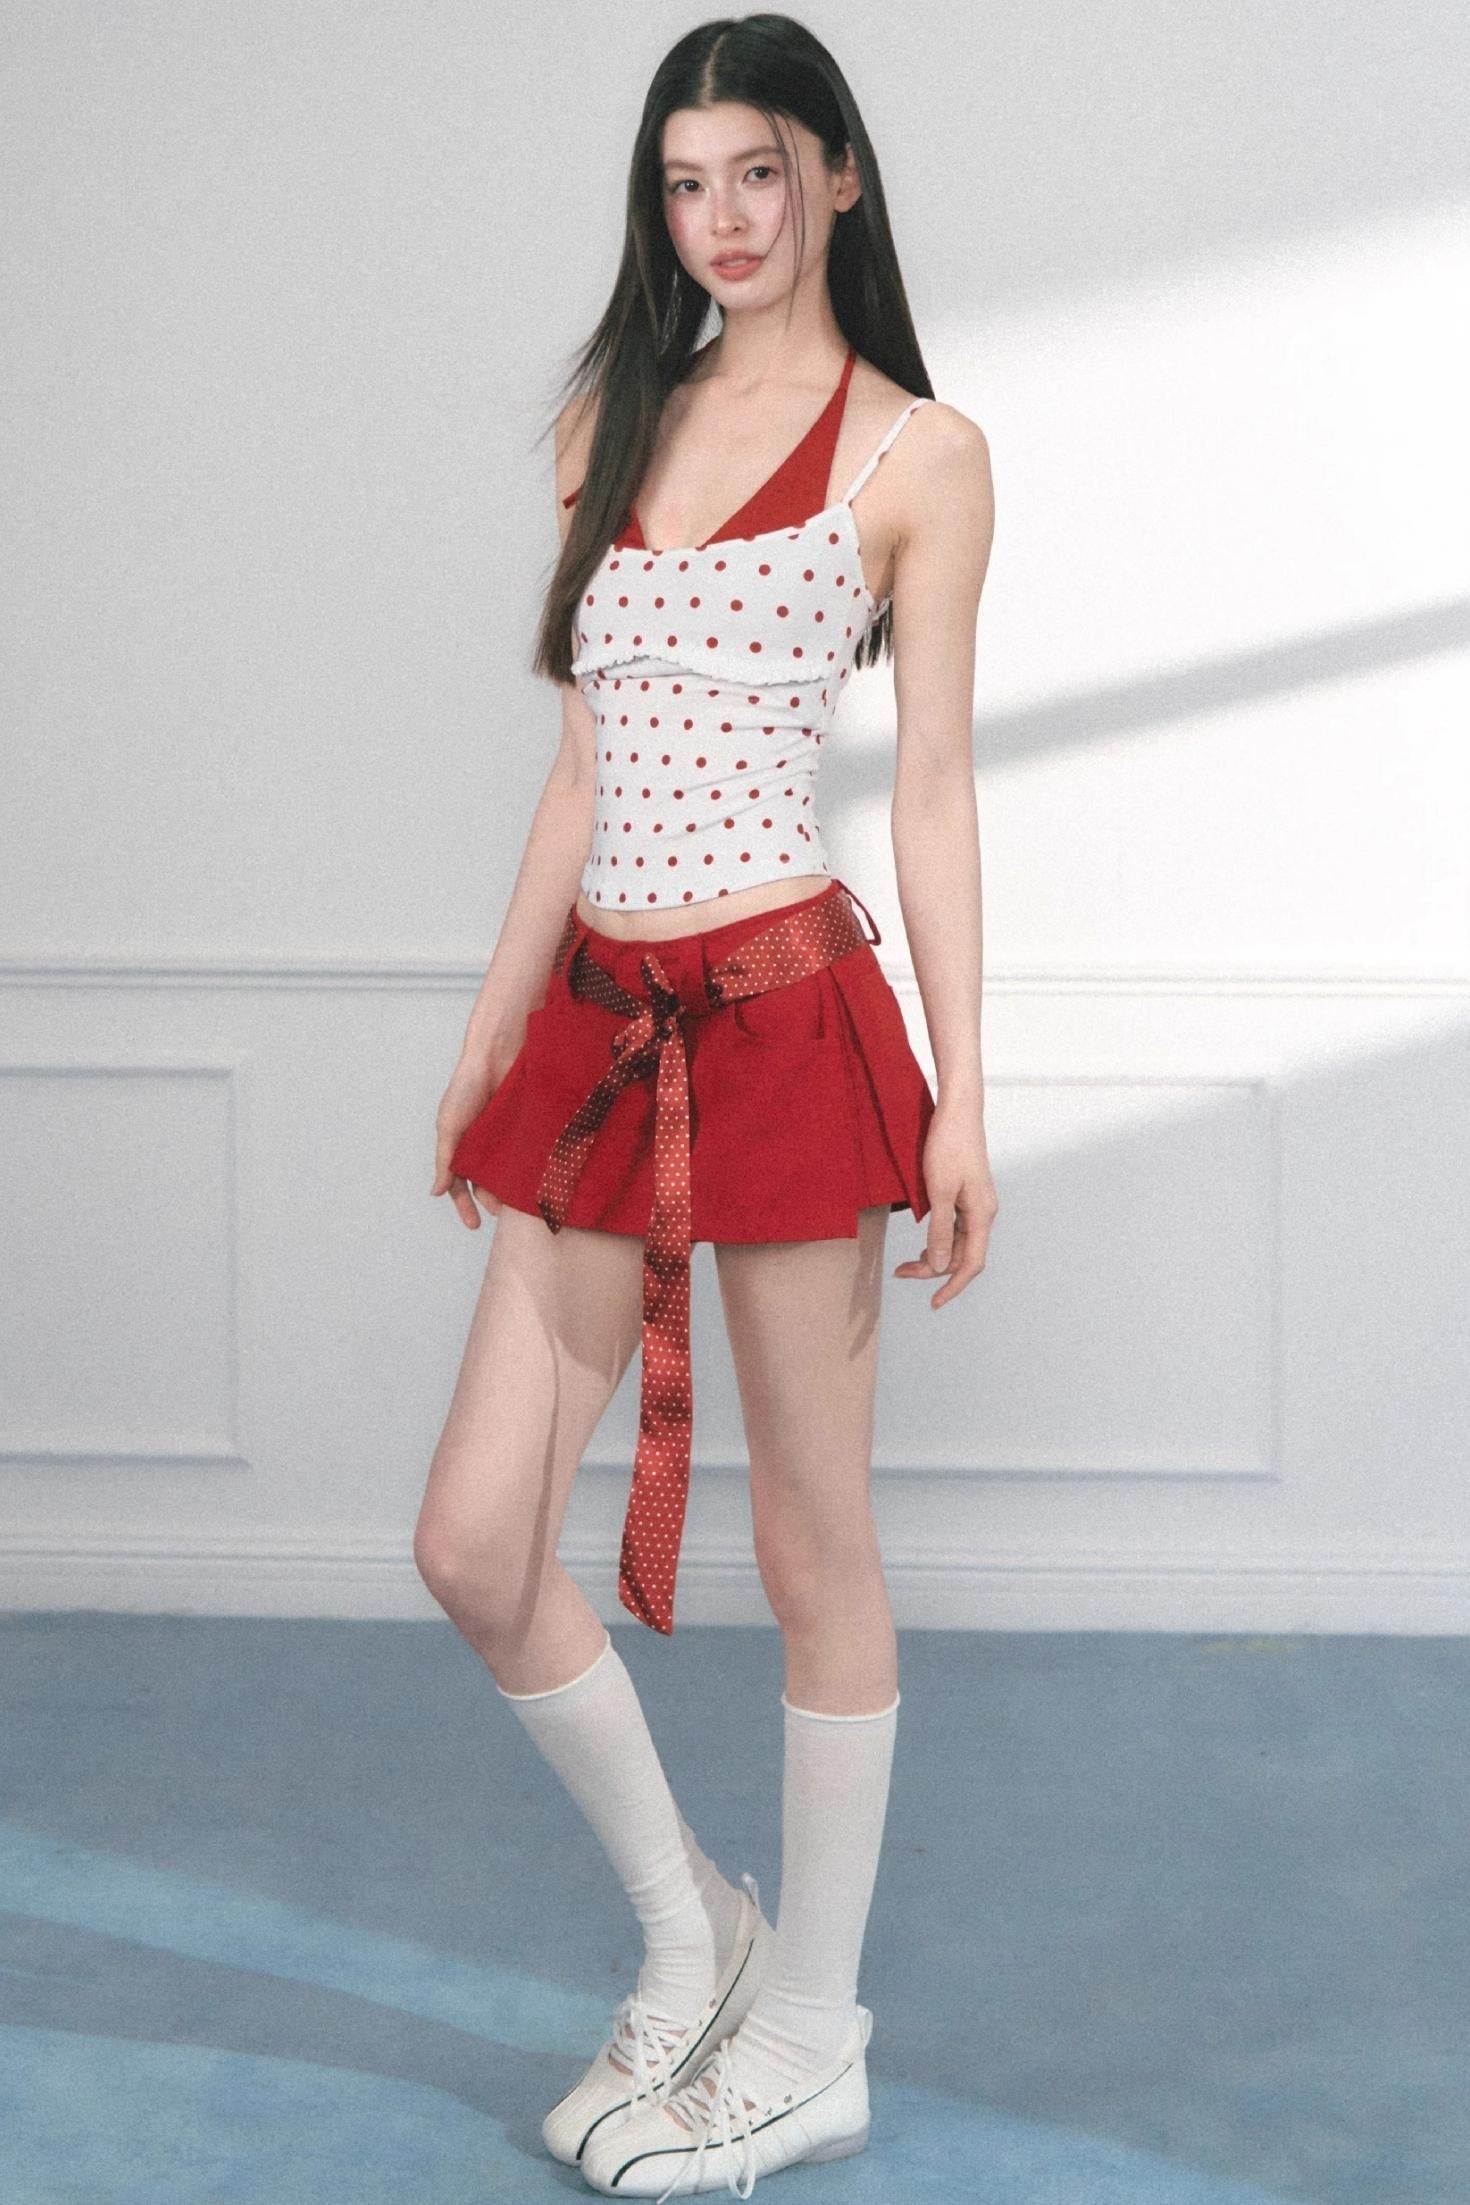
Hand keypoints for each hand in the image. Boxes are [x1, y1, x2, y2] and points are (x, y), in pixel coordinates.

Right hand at [431, 1043, 519, 1230]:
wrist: (497, 1053)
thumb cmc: (467, 1086)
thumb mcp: (450, 1125)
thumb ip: (446, 1160)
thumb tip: (437, 1193)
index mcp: (461, 1147)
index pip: (461, 1185)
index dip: (465, 1206)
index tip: (474, 1225)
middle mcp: (484, 1147)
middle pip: (488, 1184)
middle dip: (494, 1202)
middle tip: (505, 1217)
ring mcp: (507, 1139)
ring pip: (510, 1173)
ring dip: (514, 1190)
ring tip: (522, 1205)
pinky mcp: (527, 1129)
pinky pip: (530, 1155)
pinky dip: (532, 1169)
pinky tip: (538, 1182)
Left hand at [892, 1100, 997, 1308]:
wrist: (958, 1110)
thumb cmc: (949, 1146)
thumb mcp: (939, 1191)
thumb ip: (939, 1231)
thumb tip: (938, 1265)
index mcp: (982, 1215)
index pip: (971, 1264)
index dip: (952, 1287)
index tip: (934, 1303)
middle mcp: (984, 1212)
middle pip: (962, 1255)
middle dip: (934, 1269)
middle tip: (901, 1272)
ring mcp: (976, 1203)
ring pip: (958, 1242)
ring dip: (935, 1255)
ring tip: (908, 1261)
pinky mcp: (967, 1193)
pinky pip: (956, 1227)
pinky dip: (939, 1239)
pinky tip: (923, 1240)